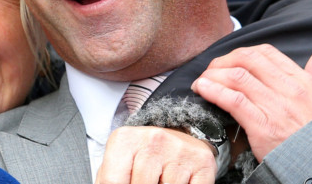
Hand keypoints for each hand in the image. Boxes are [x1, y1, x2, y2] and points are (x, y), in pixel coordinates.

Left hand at [97, 126, 216, 183]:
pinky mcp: (202, 162)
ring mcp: (179, 150)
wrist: (180, 133)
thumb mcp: (120, 161)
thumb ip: (109, 178)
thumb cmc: (143, 155)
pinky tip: (178, 182)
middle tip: (148, 183)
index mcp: (125, 139)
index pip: (114, 182)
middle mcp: (153, 140)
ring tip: (160, 181)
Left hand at [191, 44, 311, 161]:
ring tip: (202, 82)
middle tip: (211, 71)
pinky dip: (213, 91)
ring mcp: (275, 107)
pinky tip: (202, 89)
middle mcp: (289, 90)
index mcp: (303, 81)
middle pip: (246, 59)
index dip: (241, 53)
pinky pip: (233, 100)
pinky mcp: (263, 127)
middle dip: (223, 61)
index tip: (230, 61)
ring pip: (236, 77)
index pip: (266, 53)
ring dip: (213, 75)